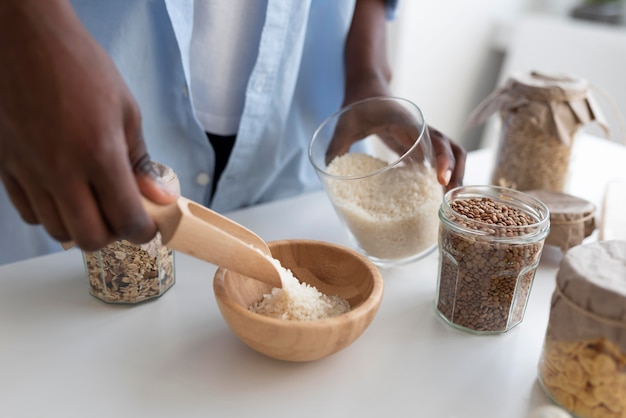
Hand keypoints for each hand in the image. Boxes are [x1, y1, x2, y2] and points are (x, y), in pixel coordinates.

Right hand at [0, 1, 175, 250]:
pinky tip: (63, 195)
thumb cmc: (81, 68)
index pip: (126, 219)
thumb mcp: (126, 110)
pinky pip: (29, 212)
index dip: (143, 231)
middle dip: (113, 236)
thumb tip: (160, 196)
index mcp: (99, 154)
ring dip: (81, 227)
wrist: (25, 39)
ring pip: (56, 230)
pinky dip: (51, 215)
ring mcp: (29, 171)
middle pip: (89, 238)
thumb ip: (141, 160)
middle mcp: (62, 171)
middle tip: (121, 218)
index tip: (148, 227)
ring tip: (93, 206)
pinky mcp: (5, 167)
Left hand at [326, 97, 465, 190]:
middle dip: (454, 171)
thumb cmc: (357, 105)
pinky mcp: (419, 144)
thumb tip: (328, 171)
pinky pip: (438, 158)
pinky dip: (444, 174)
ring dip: (455, 173)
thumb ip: (336, 146)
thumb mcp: (344, 124)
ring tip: (447, 199)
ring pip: (452, 152)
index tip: (440, 178)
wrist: (367, 91)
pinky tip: (438, 193)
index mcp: (405, 122)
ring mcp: (422, 136)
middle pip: (451, 147)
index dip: (441, 157)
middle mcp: (419, 128)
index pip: (431, 138)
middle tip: (446, 196)